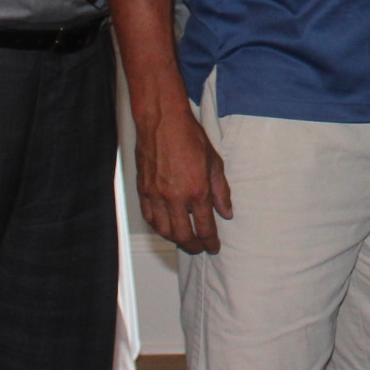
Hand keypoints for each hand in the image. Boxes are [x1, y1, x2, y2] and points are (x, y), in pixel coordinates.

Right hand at [136, 104, 232, 253]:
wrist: (162, 122)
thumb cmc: (190, 138)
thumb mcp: (215, 163)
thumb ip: (221, 191)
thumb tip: (226, 212)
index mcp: (197, 190)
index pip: (205, 227)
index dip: (210, 242)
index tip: (213, 247)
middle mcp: (175, 197)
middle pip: (183, 235)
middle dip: (193, 246)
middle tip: (199, 248)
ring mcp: (156, 195)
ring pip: (164, 230)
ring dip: (175, 239)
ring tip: (184, 239)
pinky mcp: (143, 190)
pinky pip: (149, 217)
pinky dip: (158, 227)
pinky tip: (166, 226)